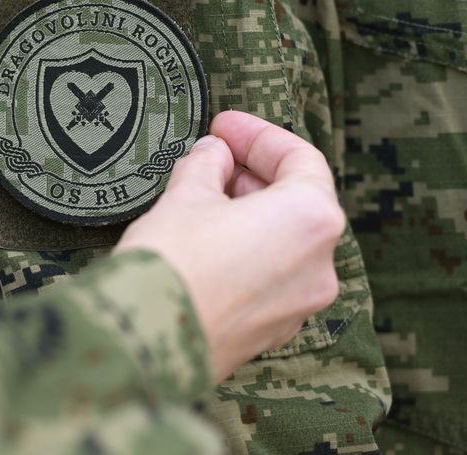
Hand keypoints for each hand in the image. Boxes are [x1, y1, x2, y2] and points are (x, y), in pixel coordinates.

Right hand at [116, 111, 343, 382]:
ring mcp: (300, 303)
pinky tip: (209, 241)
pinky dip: (249, 250)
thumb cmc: (172, 261)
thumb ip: (207, 164)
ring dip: (250, 212)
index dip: (257, 135)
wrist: (146, 341)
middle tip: (212, 158)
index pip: (299, 158)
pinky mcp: (272, 329)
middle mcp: (320, 264)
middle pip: (298, 201)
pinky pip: (270, 276)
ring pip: (285, 240)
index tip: (223, 125)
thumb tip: (214, 154)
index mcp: (310, 218)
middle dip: (253, 174)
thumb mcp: (186, 194)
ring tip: (203, 196)